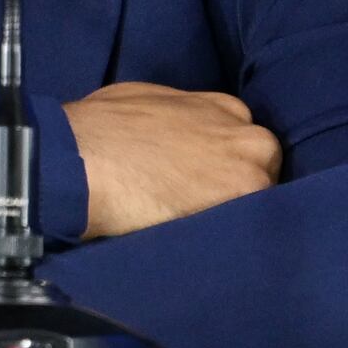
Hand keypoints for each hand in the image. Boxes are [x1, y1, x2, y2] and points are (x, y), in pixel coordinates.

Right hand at [66, 81, 279, 238]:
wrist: (84, 160)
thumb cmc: (101, 127)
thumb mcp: (148, 102)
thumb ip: (180, 117)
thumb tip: (174, 135)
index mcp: (224, 107)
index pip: (244, 142)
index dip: (227, 164)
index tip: (208, 181)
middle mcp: (245, 134)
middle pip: (262, 168)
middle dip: (240, 188)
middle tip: (209, 210)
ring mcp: (249, 169)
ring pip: (262, 200)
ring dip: (240, 215)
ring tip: (208, 234)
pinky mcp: (242, 201)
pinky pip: (253, 226)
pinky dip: (236, 238)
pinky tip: (210, 246)